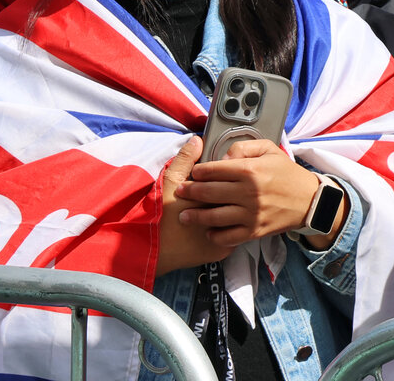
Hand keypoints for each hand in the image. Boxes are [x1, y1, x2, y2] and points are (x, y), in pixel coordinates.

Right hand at [156, 137, 231, 275]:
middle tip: (231, 187)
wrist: (150, 251)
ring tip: (232, 202)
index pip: (233, 178)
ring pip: (243, 217)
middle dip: (239, 190)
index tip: (225, 173)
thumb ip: (185, 160)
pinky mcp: (223, 251)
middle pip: (241, 197)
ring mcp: (225, 235)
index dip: (229, 174)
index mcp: (213, 197)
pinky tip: (226, 220)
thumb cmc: (158, 215)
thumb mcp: (169, 182)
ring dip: (239, 209)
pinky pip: (236, 235)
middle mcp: (224, 216)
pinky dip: (233, 227)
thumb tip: (197, 141)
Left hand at [175, 138, 344, 250]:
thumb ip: (244, 147)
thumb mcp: (270, 150)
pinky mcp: (254, 231)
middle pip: (209, 192)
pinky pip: (228, 236)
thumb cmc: (287, 174)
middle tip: (180, 192)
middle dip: (190, 192)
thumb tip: (223, 156)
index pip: (214, 170)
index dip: (199, 171)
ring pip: (213, 217)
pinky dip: (215, 235)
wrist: (309, 200)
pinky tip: (208, 231)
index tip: (193, 172)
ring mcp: (251, 214)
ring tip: (185, 215)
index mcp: (251, 170)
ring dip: (195, 216)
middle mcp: (249, 193)